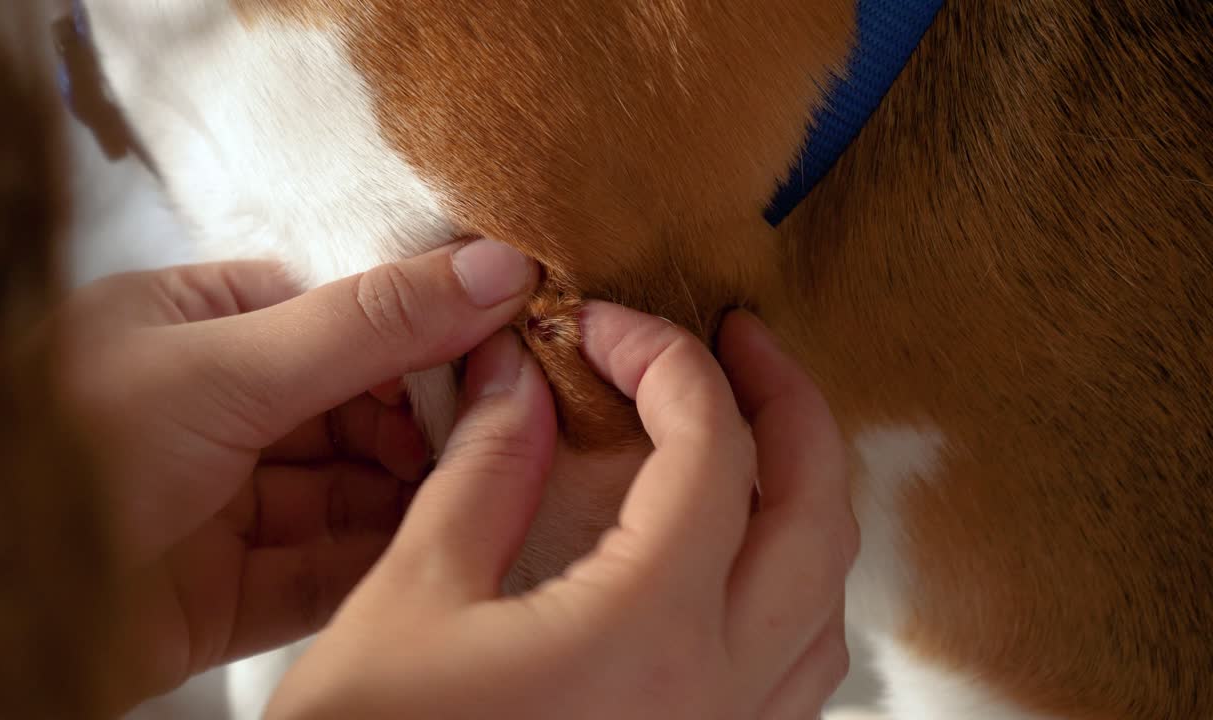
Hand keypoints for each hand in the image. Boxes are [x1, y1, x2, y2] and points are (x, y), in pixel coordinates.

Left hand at [56, 240, 537, 709]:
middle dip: (425, 421)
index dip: (419, 330)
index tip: (502, 339)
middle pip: (353, 409)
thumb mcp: (224, 366)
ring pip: (351, 493)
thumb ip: (366, 323)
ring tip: (490, 486)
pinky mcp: (232, 592)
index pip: (336, 316)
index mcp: (192, 330)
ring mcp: (225, 505)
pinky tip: (442, 548)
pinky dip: (384, 561)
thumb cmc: (67, 452)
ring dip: (417, 494)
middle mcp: (214, 412)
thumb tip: (493, 267)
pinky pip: (329, 569)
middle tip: (509, 423)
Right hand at [267, 302, 857, 719]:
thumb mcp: (408, 603)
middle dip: (788, 404)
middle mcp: (717, 698)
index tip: (604, 325)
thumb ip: (480, 474)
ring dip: (804, 497)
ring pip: (827, 599)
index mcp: (645, 638)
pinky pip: (799, 668)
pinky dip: (791, 584)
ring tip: (748, 434)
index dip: (665, 360)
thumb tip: (516, 374)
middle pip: (816, 516)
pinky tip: (734, 558)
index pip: (711, 452)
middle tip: (739, 341)